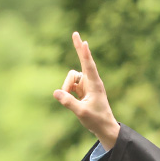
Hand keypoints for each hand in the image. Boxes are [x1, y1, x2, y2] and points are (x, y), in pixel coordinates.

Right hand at [53, 32, 120, 150]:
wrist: (103, 127)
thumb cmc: (96, 120)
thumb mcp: (81, 112)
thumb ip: (68, 102)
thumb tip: (56, 92)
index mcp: (95, 85)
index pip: (89, 66)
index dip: (85, 54)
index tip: (84, 43)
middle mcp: (91, 81)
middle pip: (82, 61)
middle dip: (78, 49)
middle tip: (75, 33)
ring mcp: (86, 84)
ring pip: (71, 77)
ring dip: (66, 85)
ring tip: (68, 98)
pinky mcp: (82, 88)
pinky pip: (70, 84)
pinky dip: (66, 90)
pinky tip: (70, 98)